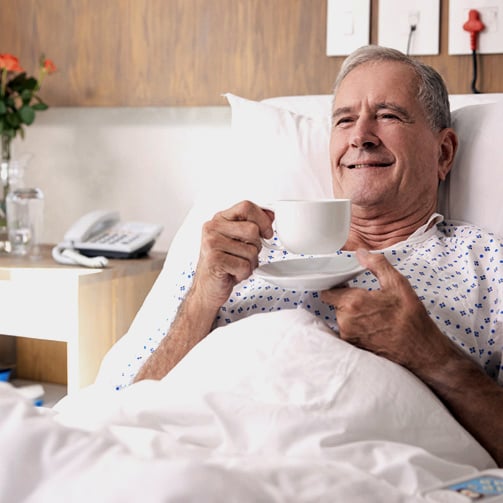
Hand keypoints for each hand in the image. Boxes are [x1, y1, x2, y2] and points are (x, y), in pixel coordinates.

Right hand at [192, 200, 273, 309]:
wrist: (206, 288)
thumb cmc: (223, 264)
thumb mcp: (238, 240)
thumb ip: (252, 225)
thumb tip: (270, 214)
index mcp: (220, 219)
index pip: (246, 206)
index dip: (262, 219)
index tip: (267, 232)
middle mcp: (212, 228)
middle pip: (252, 229)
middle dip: (255, 247)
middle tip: (244, 255)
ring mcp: (211, 243)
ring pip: (251, 250)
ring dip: (250, 263)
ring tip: (236, 266)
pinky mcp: (214, 260)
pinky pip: (245, 265)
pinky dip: (243, 274)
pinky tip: (232, 273)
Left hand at [320, 249, 453, 374]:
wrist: (422, 350)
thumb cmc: (411, 318)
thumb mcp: (397, 284)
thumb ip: (376, 264)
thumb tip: (361, 253)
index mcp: (353, 303)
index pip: (328, 292)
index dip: (336, 287)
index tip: (345, 285)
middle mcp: (346, 322)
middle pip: (337, 305)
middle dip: (349, 300)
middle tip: (369, 299)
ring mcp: (349, 337)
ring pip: (344, 319)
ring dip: (354, 314)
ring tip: (375, 314)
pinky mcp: (355, 347)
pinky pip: (350, 332)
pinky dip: (359, 327)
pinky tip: (375, 325)